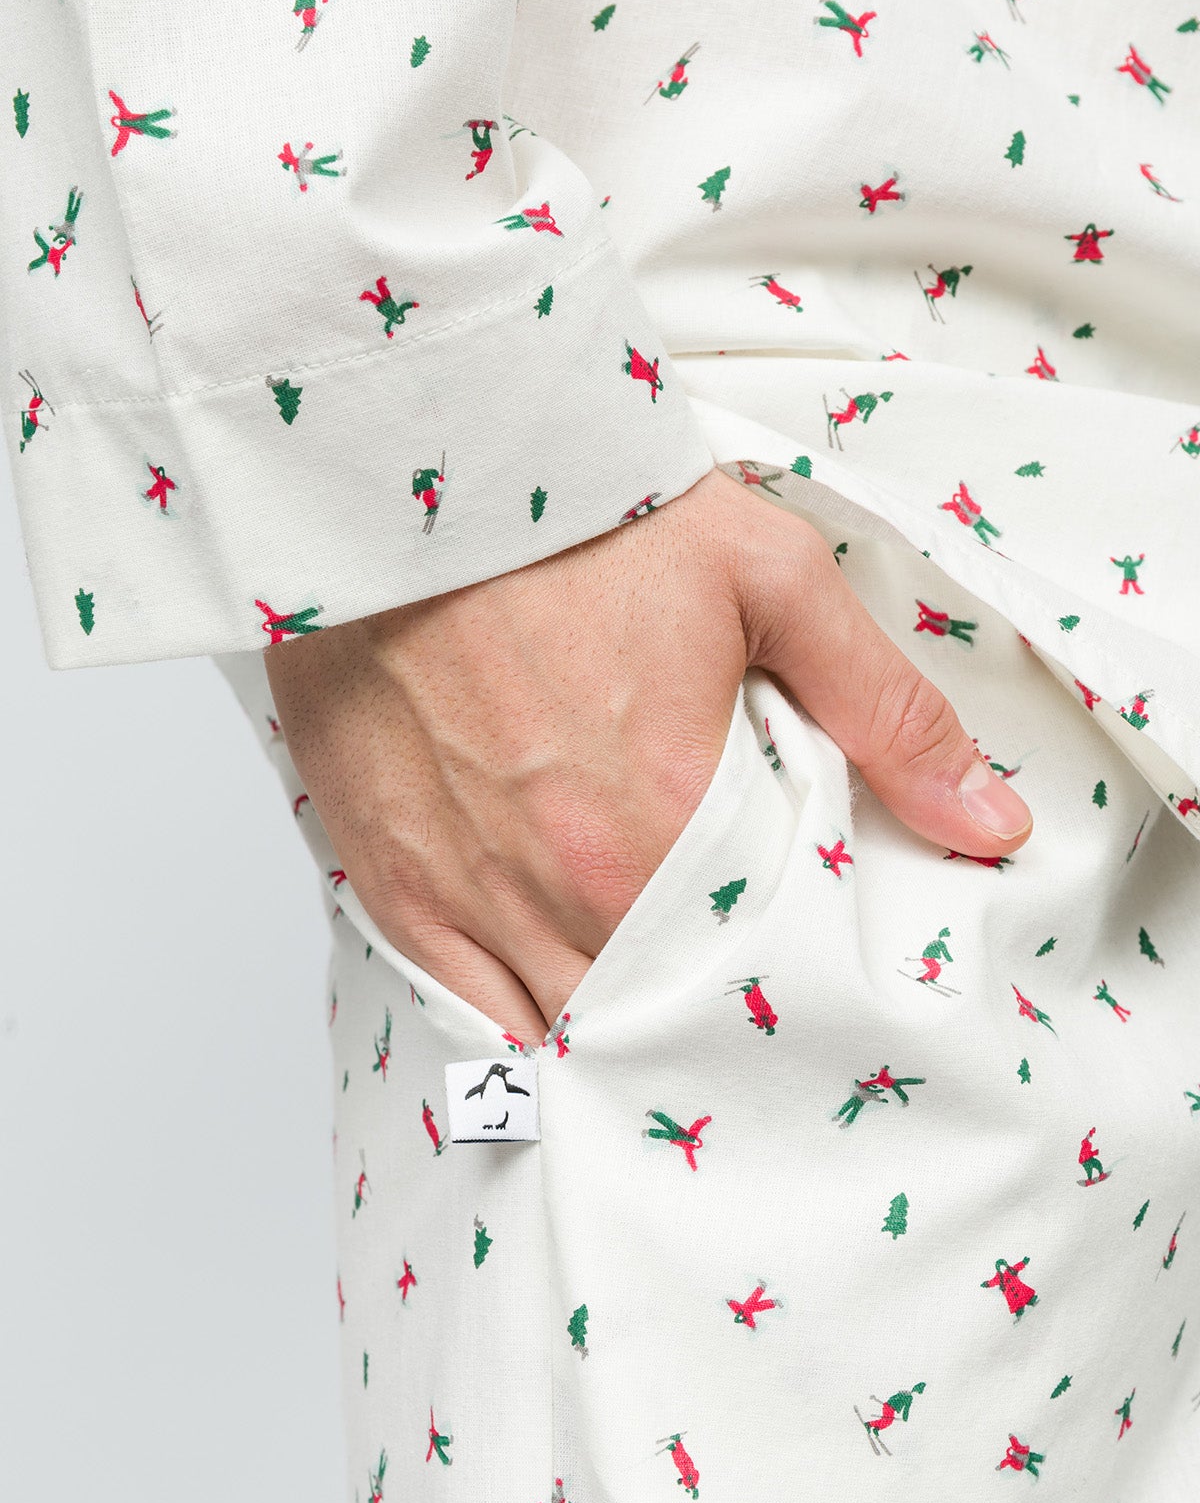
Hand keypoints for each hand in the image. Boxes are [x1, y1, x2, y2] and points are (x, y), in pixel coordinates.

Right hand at [264, 466, 1031, 1047]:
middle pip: (648, 1019)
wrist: (410, 466)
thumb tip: (991, 825)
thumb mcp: (770, 580)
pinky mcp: (391, 875)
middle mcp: (564, 884)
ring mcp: (469, 891)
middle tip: (725, 1025)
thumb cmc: (584, 514)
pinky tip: (544, 1034)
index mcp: (668, 825)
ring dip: (607, 1036)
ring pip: (555, 1027)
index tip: (797, 1005)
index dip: (776, 1011)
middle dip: (692, 1030)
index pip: (744, 986)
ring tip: (648, 1035)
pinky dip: (506, 1031)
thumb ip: (886, 713)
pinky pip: (457, 1005)